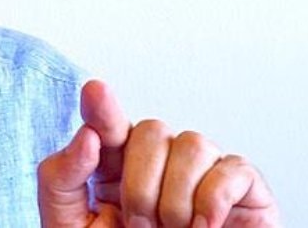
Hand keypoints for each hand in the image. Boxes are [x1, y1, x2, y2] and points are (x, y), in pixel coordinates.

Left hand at [37, 80, 279, 227]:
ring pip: (192, 144)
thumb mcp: (72, 224)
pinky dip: (212, 203)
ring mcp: (205, 171)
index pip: (109, 124)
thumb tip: (86, 135)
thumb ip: (62, 179)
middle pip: (151, 131)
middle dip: (141, 186)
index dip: (103, 108)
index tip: (95, 93)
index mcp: (117, 166)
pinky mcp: (245, 189)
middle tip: (140, 226)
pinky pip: (232, 169)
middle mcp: (162, 161)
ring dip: (175, 199)